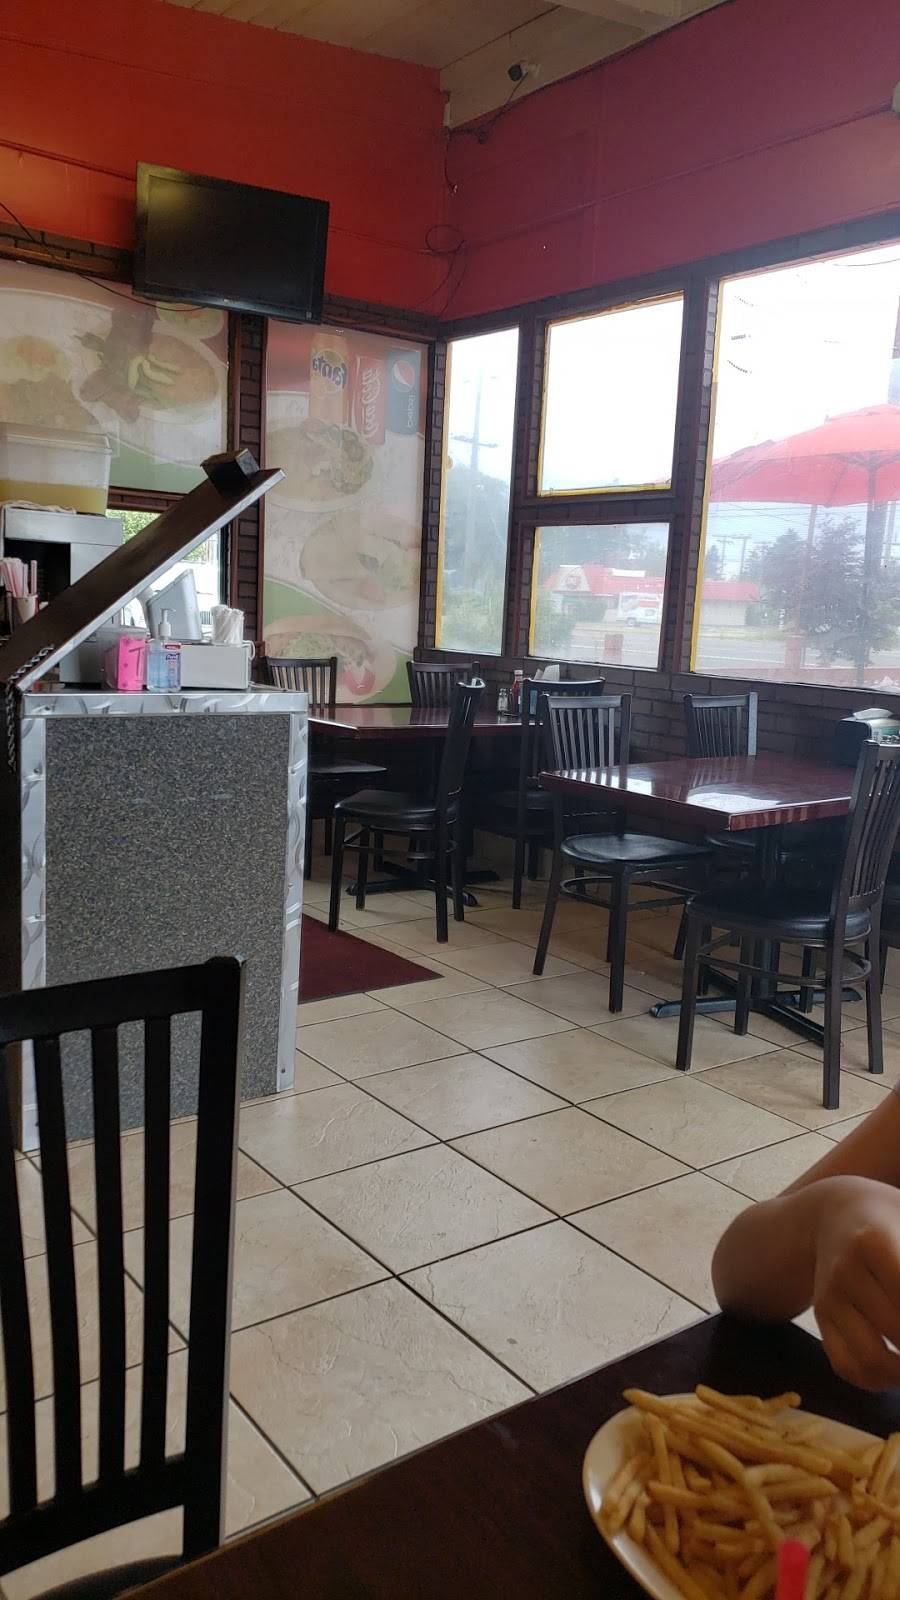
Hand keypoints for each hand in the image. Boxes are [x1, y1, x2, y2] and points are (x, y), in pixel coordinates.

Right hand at [812, 1176, 899, 1390]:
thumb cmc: (894, 1217)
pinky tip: (898, 1371)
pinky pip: (846, 1365)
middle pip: (898, 1331)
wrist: (837, 1210)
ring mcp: (830, 1297)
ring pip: (870, 1358)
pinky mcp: (821, 1316)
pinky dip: (876, 1381)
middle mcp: (846, 1271)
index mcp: (874, 1242)